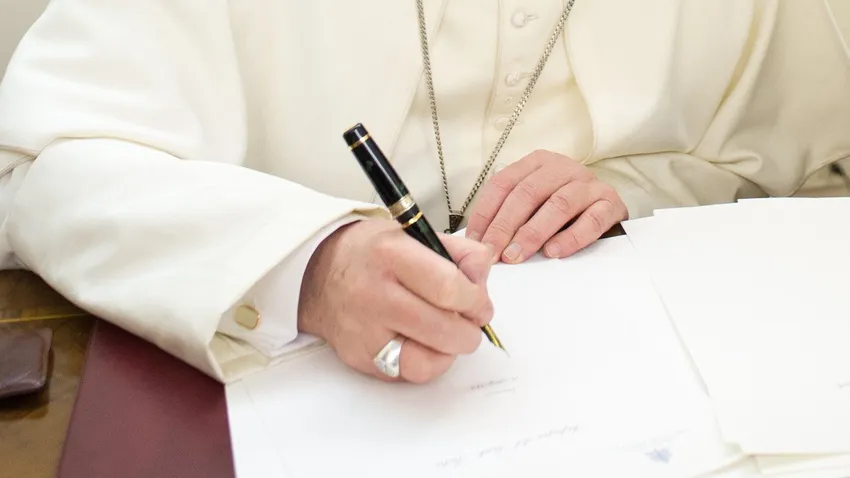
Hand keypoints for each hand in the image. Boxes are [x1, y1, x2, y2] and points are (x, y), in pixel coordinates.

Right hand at [297, 218, 493, 383]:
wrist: (317, 274)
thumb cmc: (371, 254)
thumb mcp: (414, 235)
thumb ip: (458, 252)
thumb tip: (483, 277)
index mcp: (391, 254)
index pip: (449, 287)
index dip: (476, 301)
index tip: (480, 303)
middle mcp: (374, 293)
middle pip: (443, 329)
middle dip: (470, 331)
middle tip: (471, 323)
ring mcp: (364, 330)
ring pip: (427, 361)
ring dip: (450, 352)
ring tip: (447, 335)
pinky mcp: (360, 356)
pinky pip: (407, 374)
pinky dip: (425, 363)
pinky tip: (424, 344)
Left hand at [466, 150, 627, 262]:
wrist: (608, 208)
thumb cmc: (561, 209)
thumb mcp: (533, 204)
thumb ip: (508, 215)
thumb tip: (479, 241)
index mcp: (537, 163)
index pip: (503, 183)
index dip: (486, 213)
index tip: (475, 241)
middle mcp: (563, 168)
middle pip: (528, 193)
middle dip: (505, 226)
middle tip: (493, 253)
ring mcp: (589, 184)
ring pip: (559, 204)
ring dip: (533, 233)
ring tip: (517, 255)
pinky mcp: (611, 203)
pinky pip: (592, 220)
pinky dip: (571, 237)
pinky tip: (554, 252)